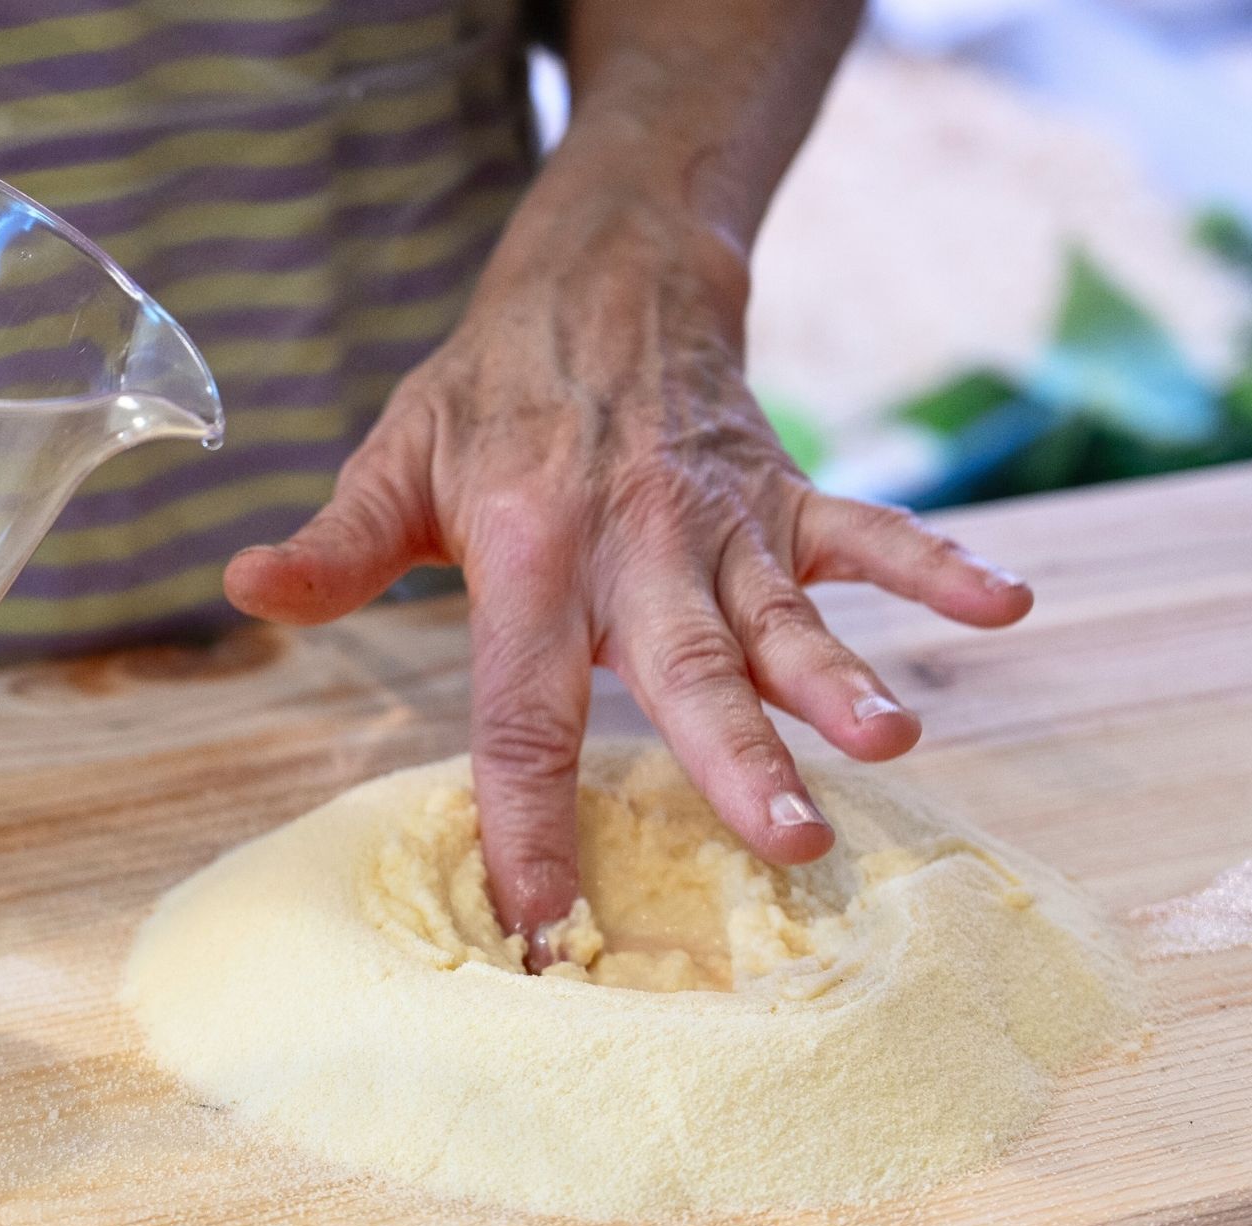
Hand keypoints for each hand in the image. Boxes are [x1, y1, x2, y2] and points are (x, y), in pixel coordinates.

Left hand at [223, 209, 1031, 947]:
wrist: (604, 272)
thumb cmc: (488, 391)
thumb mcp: (396, 455)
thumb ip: (335, 542)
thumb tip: (246, 591)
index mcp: (525, 547)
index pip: (522, 708)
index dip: (528, 821)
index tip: (540, 927)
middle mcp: (631, 540)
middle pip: (682, 664)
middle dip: (734, 758)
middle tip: (785, 844)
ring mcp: (718, 516)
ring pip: (782, 610)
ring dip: (839, 675)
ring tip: (893, 741)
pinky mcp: (780, 492)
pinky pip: (864, 530)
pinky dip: (933, 565)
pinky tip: (1005, 609)